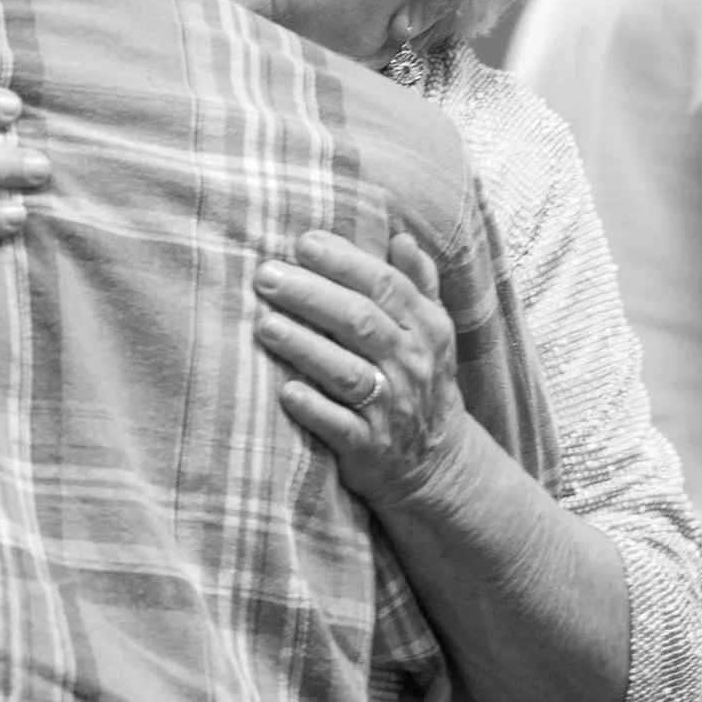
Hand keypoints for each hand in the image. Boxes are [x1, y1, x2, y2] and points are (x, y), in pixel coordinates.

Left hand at [252, 228, 469, 514]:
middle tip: (266, 275)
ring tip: (264, 324)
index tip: (303, 242)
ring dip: (304, 346)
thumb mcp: (432, 332)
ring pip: (346, 372)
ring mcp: (391, 408)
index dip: (344, 261)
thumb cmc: (421, 382)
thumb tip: (401, 236)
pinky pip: (340, 426)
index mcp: (427, 328)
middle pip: (360, 322)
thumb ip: (419, 283)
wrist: (436, 464)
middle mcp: (412, 364)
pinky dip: (313, 408)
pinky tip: (285, 391)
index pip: (386, 285)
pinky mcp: (369, 448)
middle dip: (311, 295)